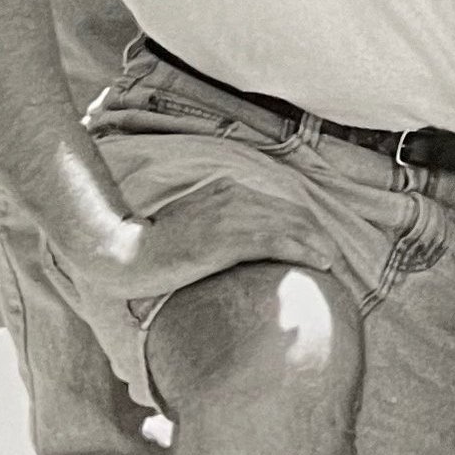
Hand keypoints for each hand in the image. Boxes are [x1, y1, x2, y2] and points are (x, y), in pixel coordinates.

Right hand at [71, 177, 332, 308]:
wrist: (121, 252)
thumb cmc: (151, 249)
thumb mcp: (191, 229)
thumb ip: (217, 232)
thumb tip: (236, 253)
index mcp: (225, 191)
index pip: (277, 206)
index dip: (302, 224)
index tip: (318, 242)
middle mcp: (233, 196)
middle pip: (291, 213)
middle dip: (315, 233)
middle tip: (333, 256)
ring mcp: (231, 216)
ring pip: (291, 226)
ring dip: (317, 243)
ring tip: (333, 262)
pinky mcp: (228, 238)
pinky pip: (278, 242)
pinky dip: (305, 250)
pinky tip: (321, 262)